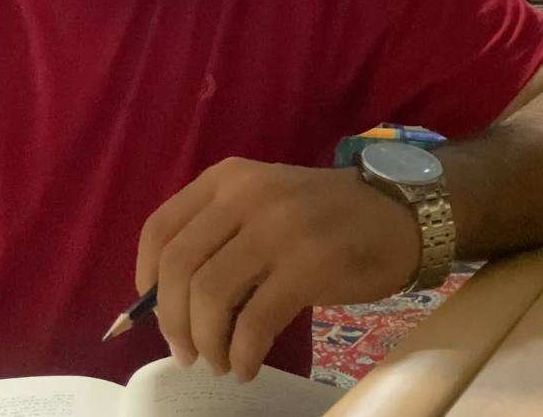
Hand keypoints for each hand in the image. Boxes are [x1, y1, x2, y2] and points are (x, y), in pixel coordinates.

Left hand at [136, 157, 420, 382]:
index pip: (160, 228)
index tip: (152, 312)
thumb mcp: (261, 204)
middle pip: (179, 267)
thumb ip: (218, 235)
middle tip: (185, 352)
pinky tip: (247, 365)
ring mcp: (277, 229)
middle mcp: (244, 196)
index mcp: (226, 178)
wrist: (397, 213)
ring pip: (210, 295)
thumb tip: (170, 300)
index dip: (145, 279)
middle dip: (172, 321)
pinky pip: (254, 321)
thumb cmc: (322, 215)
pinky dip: (242, 353)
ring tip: (219, 361)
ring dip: (207, 342)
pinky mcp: (308, 266)